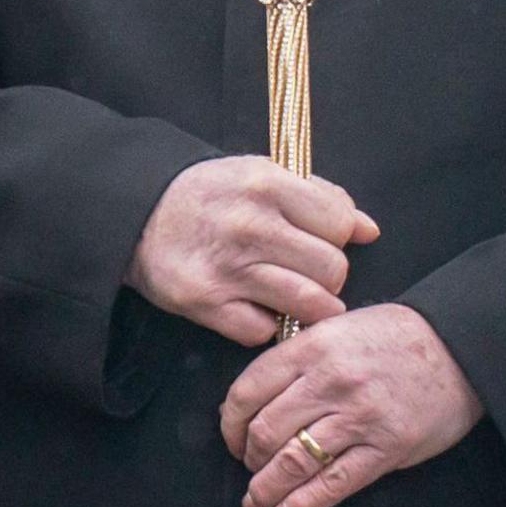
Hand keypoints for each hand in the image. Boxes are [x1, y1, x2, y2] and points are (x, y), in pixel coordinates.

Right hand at [124, 156, 380, 345]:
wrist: (136, 215)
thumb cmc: (210, 195)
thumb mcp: (261, 175)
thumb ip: (318, 197)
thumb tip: (369, 230)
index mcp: (265, 184)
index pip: (341, 223)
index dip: (337, 234)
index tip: (318, 236)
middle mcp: (248, 226)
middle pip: (333, 270)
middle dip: (326, 274)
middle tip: (302, 268)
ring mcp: (226, 267)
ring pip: (310, 305)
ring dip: (308, 306)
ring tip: (293, 295)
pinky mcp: (204, 302)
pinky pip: (264, 331)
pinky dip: (263, 324)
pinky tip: (251, 305)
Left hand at [221, 303, 484, 506]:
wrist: (458, 347)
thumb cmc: (392, 336)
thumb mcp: (335, 327)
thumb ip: (295, 357)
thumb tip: (252, 398)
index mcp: (312, 347)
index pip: (249, 390)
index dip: (230, 423)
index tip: (231, 438)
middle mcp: (330, 382)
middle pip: (267, 430)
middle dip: (249, 457)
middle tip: (248, 467)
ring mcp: (359, 417)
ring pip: (295, 461)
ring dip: (266, 488)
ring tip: (256, 501)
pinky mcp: (386, 448)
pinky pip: (334, 483)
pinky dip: (303, 504)